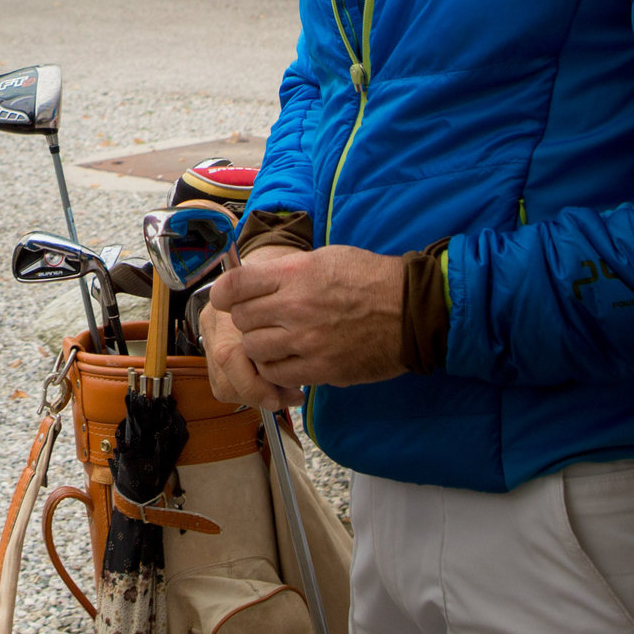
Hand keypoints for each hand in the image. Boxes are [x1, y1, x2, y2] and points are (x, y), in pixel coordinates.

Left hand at [210, 244, 407, 390]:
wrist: (411, 310)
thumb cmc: (369, 278)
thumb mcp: (323, 258)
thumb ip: (284, 271)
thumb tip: (251, 281)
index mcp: (293, 275)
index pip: (234, 286)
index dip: (222, 293)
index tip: (225, 298)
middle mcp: (294, 308)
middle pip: (241, 321)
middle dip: (247, 320)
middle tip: (263, 319)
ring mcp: (307, 342)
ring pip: (254, 351)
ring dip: (260, 347)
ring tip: (278, 341)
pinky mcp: (321, 370)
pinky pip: (277, 375)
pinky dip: (277, 369)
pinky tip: (290, 360)